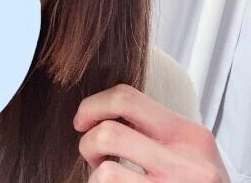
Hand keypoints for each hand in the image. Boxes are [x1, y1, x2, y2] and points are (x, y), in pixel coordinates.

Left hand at [73, 83, 230, 181]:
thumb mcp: (187, 152)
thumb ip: (155, 131)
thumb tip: (101, 112)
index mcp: (189, 134)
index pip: (127, 97)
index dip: (93, 105)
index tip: (82, 121)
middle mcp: (187, 161)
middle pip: (109, 132)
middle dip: (88, 142)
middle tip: (93, 154)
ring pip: (106, 170)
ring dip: (94, 174)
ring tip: (106, 177)